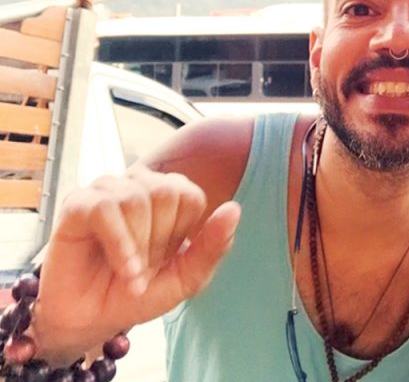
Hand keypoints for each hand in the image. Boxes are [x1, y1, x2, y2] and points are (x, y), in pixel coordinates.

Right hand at [31, 166, 240, 361]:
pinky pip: (104, 208)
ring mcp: (106, 192)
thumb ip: (212, 246)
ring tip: (132, 274)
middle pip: (167, 193)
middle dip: (161, 240)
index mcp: (168, 195)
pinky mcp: (77, 205)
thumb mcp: (186, 277)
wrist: (92, 321)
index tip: (168, 258)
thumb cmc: (138, 293)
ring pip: (137, 199)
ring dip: (139, 247)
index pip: (191, 195)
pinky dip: (120, 244)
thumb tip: (234, 208)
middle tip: (146, 265)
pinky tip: (125, 270)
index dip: (183, 233)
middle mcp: (138, 185)